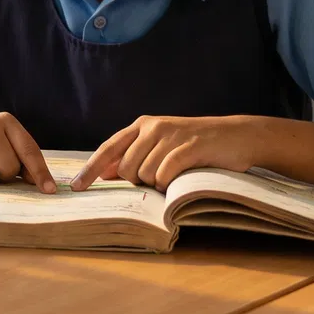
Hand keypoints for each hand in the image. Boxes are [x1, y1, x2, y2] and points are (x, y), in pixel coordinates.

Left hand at [70, 115, 268, 191]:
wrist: (237, 136)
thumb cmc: (196, 145)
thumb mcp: (161, 146)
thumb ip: (133, 157)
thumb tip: (103, 173)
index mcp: (142, 126)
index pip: (108, 149)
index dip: (90, 169)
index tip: (76, 187)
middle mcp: (153, 127)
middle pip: (126, 168)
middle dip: (139, 181)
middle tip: (161, 178)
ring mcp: (171, 135)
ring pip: (146, 174)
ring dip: (158, 183)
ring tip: (176, 174)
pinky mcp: (189, 146)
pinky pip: (166, 175)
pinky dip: (171, 183)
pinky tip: (182, 178)